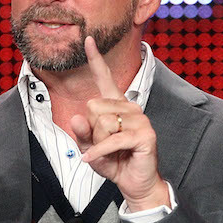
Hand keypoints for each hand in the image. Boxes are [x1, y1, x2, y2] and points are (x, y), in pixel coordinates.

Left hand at [69, 36, 168, 210]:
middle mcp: (130, 107)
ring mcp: (140, 120)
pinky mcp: (145, 135)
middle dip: (91, 130)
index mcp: (116, 106)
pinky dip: (99, 152)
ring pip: (102, 123)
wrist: (134, 184)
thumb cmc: (115, 163)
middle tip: (102, 146)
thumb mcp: (90, 147)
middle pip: (93, 107)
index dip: (96, 59)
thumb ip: (82, 133)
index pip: (104, 78)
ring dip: (98, 144)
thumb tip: (78, 117)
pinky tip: (92, 159)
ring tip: (109, 153)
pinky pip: (112, 140)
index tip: (88, 39)